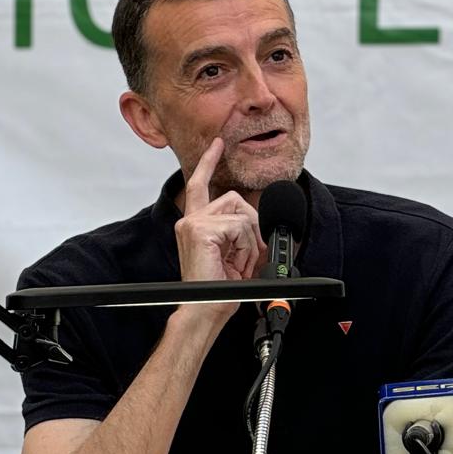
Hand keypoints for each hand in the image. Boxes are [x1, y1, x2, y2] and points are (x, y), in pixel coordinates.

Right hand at [174, 139, 264, 321]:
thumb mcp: (237, 254)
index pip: (199, 184)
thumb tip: (263, 225)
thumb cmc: (220, 289)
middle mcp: (189, 221)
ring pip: (240, 214)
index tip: (218, 144)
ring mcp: (192, 224)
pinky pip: (240, 227)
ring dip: (249, 240)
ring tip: (239, 262)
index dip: (209, 161)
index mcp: (195, 225)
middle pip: (234, 199)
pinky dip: (246, 246)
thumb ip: (242, 232)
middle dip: (251, 226)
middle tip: (249, 254)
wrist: (208, 309)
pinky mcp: (200, 230)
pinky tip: (235, 263)